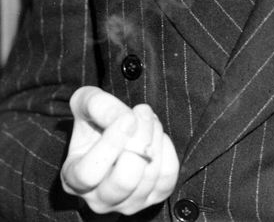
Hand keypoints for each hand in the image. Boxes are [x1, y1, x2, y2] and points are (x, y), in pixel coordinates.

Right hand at [60, 86, 178, 214]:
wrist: (115, 132)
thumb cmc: (96, 120)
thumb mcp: (86, 104)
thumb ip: (97, 104)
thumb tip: (124, 118)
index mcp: (73, 179)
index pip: (89, 173)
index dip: (110, 144)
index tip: (127, 117)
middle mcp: (98, 199)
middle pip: (124, 180)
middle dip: (140, 139)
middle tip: (143, 111)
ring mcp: (127, 202)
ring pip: (149, 176)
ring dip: (154, 137)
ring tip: (148, 118)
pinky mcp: (154, 197)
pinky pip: (167, 176)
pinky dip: (166, 150)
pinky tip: (156, 136)